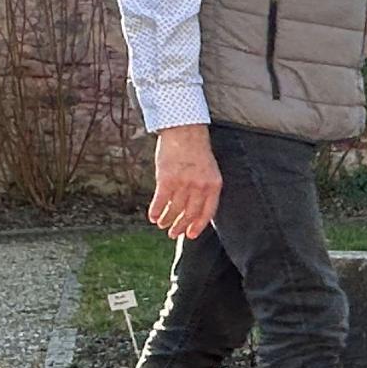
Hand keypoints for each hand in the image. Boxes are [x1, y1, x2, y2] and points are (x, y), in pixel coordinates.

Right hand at [149, 124, 220, 240]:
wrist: (185, 132)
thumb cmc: (197, 151)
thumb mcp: (209, 171)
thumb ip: (205, 189)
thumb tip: (195, 208)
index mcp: (214, 185)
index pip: (207, 213)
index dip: (198, 226)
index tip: (190, 235)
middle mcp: (200, 187)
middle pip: (189, 214)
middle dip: (180, 226)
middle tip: (173, 233)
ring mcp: (183, 184)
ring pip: (174, 210)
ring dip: (167, 220)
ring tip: (162, 225)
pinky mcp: (166, 179)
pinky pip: (160, 201)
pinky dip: (156, 211)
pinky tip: (153, 217)